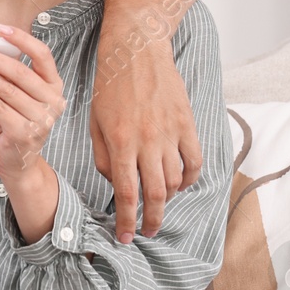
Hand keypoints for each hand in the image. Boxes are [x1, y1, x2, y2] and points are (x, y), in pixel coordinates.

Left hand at [0, 24, 65, 181]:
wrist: (18, 161)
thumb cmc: (15, 122)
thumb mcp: (15, 95)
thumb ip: (8, 74)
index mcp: (54, 86)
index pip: (43, 55)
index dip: (22, 40)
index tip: (2, 29)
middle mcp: (53, 102)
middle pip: (20, 71)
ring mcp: (41, 119)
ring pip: (5, 88)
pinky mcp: (24, 133)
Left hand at [89, 34, 200, 241]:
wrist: (136, 51)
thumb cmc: (109, 86)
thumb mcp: (94, 123)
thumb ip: (103, 157)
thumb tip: (115, 184)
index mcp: (120, 143)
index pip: (126, 194)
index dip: (126, 221)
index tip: (125, 237)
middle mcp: (147, 142)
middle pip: (156, 195)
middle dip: (151, 220)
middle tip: (147, 233)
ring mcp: (171, 133)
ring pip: (176, 181)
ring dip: (168, 199)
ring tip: (159, 203)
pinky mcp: (187, 123)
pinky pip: (195, 161)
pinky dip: (190, 179)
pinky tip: (181, 184)